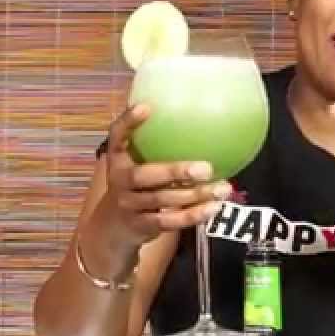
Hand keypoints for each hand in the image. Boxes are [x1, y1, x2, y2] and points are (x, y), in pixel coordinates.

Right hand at [98, 104, 229, 249]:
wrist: (112, 228)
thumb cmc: (134, 186)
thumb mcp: (134, 164)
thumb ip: (154, 145)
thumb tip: (195, 118)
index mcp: (117, 159)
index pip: (116, 136)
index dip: (128, 122)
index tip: (147, 107)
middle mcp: (119, 181)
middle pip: (144, 176)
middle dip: (175, 171)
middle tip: (206, 168)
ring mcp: (129, 205)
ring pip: (163, 200)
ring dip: (195, 195)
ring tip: (222, 188)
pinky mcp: (142, 225)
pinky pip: (170, 221)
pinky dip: (193, 215)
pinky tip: (214, 207)